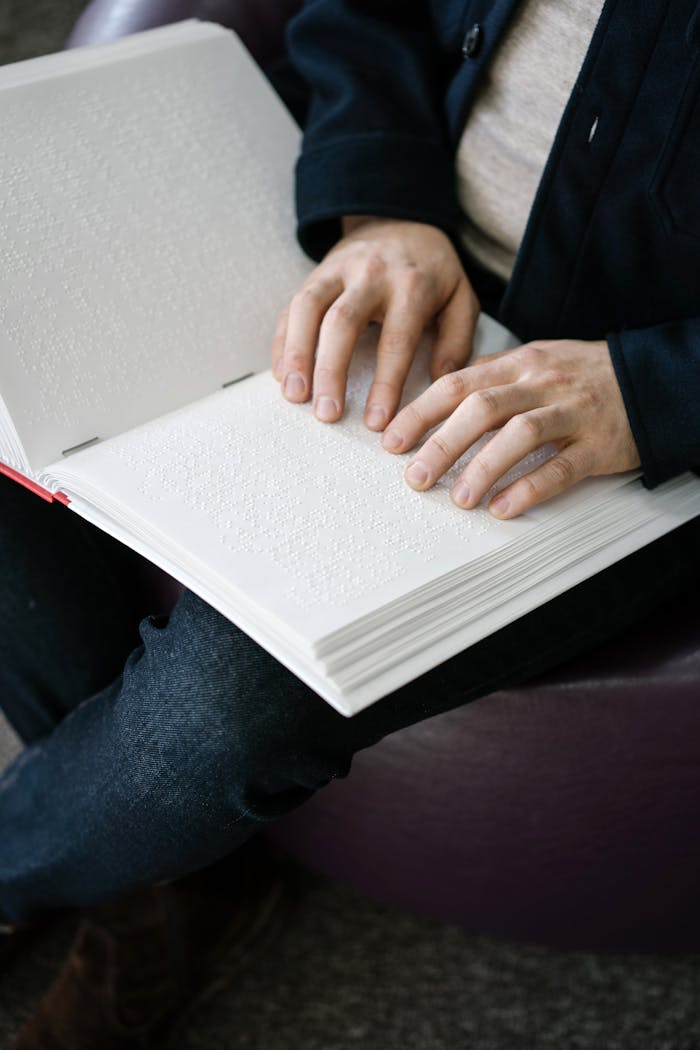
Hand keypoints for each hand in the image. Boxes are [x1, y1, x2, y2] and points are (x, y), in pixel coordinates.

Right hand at [271, 217, 478, 428]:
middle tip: (327, 414)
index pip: (396, 339)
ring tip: (294, 395)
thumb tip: (440, 382)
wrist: (401, 220)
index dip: (385, 383)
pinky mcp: (314, 274)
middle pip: (342, 322)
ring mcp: (336, 270)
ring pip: (307, 308)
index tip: (376, 421)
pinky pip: (290, 307)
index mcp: (412, 284)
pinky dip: (282, 342)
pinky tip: (283, 375)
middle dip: (331, 371)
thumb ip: (457, 339)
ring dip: (297, 354)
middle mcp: (370, 273)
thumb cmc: (432, 272)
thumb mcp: (461, 298)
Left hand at [382, 339, 640, 517]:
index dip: (420, 412)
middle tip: (414, 477)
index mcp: (519, 363)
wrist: (652, 378)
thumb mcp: (536, 360)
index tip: (391, 439)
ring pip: (520, 433)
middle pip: (481, 408)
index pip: (458, 384)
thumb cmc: (584, 375)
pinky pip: (562, 467)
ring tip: (458, 498)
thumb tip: (440, 392)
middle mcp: (541, 384)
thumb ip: (491, 376)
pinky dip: (529, 488)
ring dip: (482, 467)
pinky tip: (504, 508)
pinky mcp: (599, 444)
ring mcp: (572, 413)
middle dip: (440, 443)